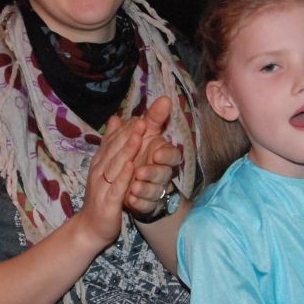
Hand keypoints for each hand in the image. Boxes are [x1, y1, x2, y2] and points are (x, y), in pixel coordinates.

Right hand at [75, 113, 143, 247]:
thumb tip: (115, 118)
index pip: (112, 143)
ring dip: (126, 151)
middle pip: (114, 151)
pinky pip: (116, 188)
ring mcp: (102, 187)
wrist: (91, 228)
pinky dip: (123, 177)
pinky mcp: (107, 203)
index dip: (125, 130)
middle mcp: (99, 172)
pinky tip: (132, 167)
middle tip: (142, 121)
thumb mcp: (106, 168)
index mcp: (100, 163)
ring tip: (139, 137)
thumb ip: (111, 145)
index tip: (139, 116)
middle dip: (128, 136)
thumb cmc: (102, 196)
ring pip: (115, 166)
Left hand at [125, 97, 179, 217]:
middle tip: (140, 172)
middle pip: (163, 175)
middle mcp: (162, 172)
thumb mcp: (144, 134)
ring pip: (155, 191)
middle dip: (153, 173)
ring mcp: (155, 189)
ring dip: (144, 189)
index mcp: (162, 155)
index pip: (173, 156)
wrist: (130, 180)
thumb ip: (153, 118)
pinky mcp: (147, 203)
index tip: (156, 153)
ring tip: (133, 186)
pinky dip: (139, 202)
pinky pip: (146, 205)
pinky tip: (130, 199)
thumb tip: (164, 98)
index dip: (166, 156)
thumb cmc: (140, 153)